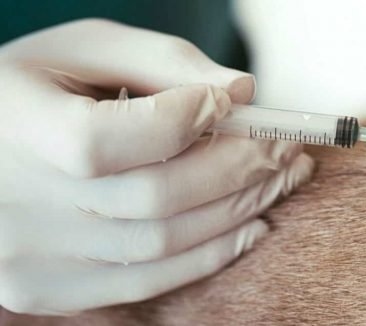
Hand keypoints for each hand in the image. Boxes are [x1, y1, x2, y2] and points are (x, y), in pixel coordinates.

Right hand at [0, 19, 312, 314]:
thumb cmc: (34, 90)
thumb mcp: (84, 50)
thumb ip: (163, 62)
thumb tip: (242, 92)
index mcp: (11, 127)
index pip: (102, 140)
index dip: (179, 122)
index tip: (228, 104)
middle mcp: (11, 203)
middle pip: (153, 197)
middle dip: (240, 168)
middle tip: (286, 147)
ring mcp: (29, 257)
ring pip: (162, 244)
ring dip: (240, 210)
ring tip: (281, 180)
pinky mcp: (48, 290)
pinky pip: (148, 282)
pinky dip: (211, 254)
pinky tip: (252, 225)